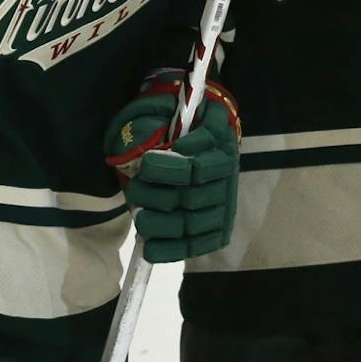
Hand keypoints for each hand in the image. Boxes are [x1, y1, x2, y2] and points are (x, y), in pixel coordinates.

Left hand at [103, 74, 241, 263]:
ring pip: (190, 222)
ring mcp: (222, 205)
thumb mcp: (174, 112)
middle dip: (156, 194)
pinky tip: (149, 248)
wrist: (196, 146)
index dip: (172, 167)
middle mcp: (226, 176)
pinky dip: (171, 249)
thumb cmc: (177, 129)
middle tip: (134, 187)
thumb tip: (150, 130)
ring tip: (139, 214)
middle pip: (190, 196)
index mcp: (220, 143)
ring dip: (158, 222)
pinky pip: (195, 245)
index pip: (199, 164)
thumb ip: (163, 118)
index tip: (146, 162)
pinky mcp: (216, 230)